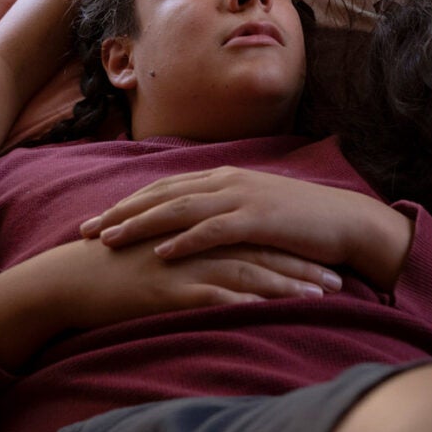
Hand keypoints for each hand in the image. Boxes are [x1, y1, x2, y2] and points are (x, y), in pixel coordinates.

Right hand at [0, 236, 340, 369]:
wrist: (73, 277)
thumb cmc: (118, 267)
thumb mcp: (166, 249)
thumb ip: (198, 247)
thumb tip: (230, 259)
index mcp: (200, 227)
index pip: (256, 236)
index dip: (292, 248)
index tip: (326, 260)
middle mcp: (197, 240)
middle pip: (260, 251)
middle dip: (301, 266)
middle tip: (337, 279)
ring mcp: (183, 263)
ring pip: (244, 272)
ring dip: (284, 286)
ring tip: (317, 299)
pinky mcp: (168, 288)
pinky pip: (210, 296)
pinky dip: (241, 304)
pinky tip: (267, 314)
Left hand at [79, 166, 412, 289]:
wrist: (346, 222)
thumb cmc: (302, 223)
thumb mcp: (256, 211)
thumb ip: (224, 212)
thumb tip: (192, 227)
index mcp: (224, 177)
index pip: (165, 187)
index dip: (128, 202)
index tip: (97, 218)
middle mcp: (227, 181)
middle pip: (162, 194)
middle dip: (121, 212)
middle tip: (85, 231)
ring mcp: (243, 197)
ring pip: (179, 209)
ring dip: (141, 224)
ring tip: (109, 240)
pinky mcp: (258, 219)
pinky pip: (213, 230)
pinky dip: (184, 241)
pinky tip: (160, 255)